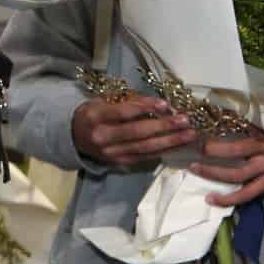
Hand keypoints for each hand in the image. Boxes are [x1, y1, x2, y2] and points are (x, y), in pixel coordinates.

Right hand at [71, 97, 196, 166]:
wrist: (74, 137)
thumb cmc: (93, 114)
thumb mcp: (103, 101)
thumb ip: (128, 101)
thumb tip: (159, 104)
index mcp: (95, 117)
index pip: (123, 113)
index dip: (146, 108)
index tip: (166, 104)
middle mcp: (102, 137)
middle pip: (138, 132)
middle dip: (164, 126)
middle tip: (185, 120)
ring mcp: (111, 153)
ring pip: (144, 147)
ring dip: (170, 141)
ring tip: (188, 134)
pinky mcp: (120, 163)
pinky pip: (145, 156)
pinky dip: (162, 150)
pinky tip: (177, 145)